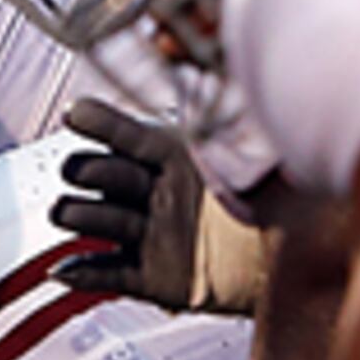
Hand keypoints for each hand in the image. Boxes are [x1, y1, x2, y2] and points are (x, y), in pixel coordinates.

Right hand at [54, 98, 269, 314]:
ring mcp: (147, 234)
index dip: (98, 121)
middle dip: (87, 170)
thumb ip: (236, 122)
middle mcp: (152, 193)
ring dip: (77, 214)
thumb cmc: (280, 203)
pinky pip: (104, 273)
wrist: (296, 263)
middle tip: (88, 173)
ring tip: (70, 214)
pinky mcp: (148, 276)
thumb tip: (221, 83)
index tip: (75, 112)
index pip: (124, 134)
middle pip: (96, 173)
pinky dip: (81, 271)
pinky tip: (63, 268)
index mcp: (173, 158)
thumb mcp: (257, 152)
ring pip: (91, 218)